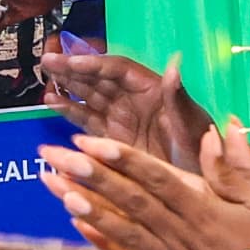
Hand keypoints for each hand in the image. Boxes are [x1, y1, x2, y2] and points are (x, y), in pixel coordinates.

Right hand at [41, 48, 205, 163]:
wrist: (201, 189)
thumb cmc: (204, 154)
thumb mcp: (192, 126)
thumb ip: (178, 98)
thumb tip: (175, 64)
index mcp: (154, 91)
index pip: (118, 70)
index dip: (95, 64)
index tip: (72, 61)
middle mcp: (135, 101)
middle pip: (99, 78)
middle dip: (73, 69)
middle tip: (48, 60)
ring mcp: (122, 120)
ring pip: (90, 96)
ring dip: (68, 86)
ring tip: (46, 78)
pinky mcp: (112, 140)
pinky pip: (87, 121)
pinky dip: (70, 111)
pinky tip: (52, 102)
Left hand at [41, 128, 249, 249]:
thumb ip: (239, 163)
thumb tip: (221, 126)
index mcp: (202, 208)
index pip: (156, 178)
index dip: (122, 159)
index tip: (89, 142)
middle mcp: (180, 235)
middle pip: (131, 201)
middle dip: (90, 176)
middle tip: (55, 155)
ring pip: (125, 236)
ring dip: (91, 213)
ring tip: (59, 191)